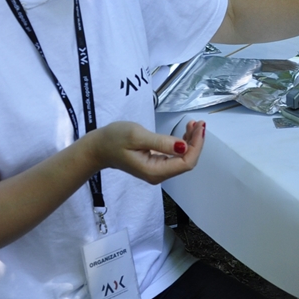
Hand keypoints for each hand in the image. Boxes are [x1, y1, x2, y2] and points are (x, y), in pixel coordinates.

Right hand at [87, 119, 204, 184]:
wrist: (98, 148)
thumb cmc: (114, 139)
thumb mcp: (137, 136)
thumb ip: (160, 142)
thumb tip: (183, 146)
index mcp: (154, 171)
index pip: (186, 162)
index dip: (196, 145)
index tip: (200, 127)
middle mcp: (158, 174)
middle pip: (187, 161)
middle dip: (196, 142)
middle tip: (198, 123)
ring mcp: (158, 171)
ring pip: (183, 159)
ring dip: (191, 142)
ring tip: (193, 124)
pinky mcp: (156, 164)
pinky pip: (175, 156)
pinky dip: (183, 143)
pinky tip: (185, 132)